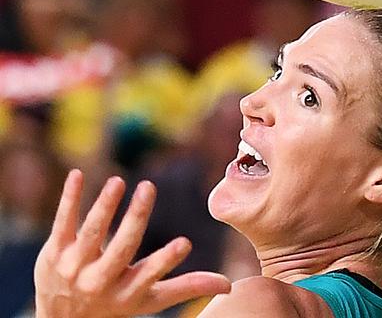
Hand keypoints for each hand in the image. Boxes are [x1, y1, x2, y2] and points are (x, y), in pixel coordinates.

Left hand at [35, 170, 230, 317]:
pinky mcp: (54, 251)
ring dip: (104, 206)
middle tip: (148, 187)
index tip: (185, 243)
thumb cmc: (115, 305)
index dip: (166, 260)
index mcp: (128, 292)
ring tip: (118, 181)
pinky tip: (77, 174)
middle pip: (121, 247)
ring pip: (92, 232)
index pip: (150, 275)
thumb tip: (228, 285)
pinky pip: (63, 222)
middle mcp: (100, 281)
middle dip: (135, 218)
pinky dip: (70, 199)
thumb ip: (186, 287)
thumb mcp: (150, 300)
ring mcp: (74, 266)